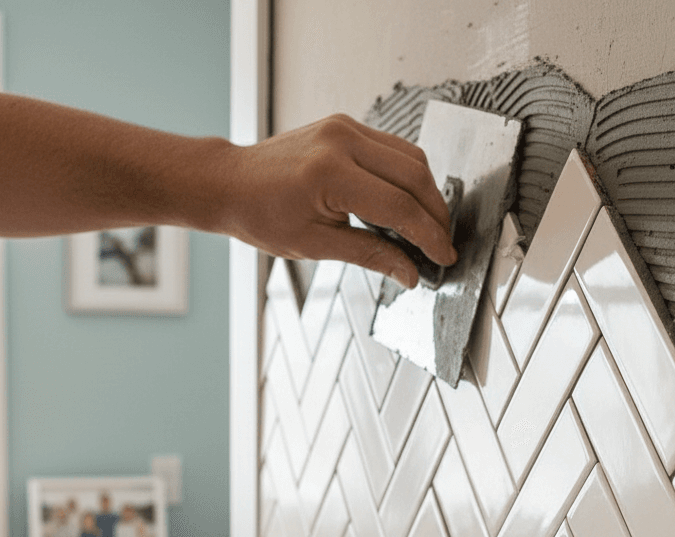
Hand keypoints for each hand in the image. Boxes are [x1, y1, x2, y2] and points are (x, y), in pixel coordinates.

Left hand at [215, 114, 457, 286]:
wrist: (231, 184)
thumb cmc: (260, 215)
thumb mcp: (316, 245)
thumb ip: (370, 255)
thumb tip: (408, 272)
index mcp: (330, 174)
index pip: (399, 206)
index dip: (427, 236)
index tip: (442, 256)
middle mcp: (340, 141)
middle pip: (414, 175)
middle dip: (435, 214)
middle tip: (441, 246)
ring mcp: (344, 127)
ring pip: (409, 157)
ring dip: (426, 193)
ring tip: (428, 227)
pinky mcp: (345, 126)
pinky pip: (392, 148)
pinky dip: (407, 176)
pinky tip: (408, 203)